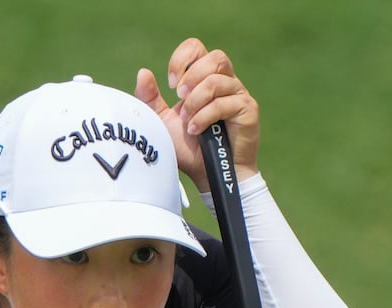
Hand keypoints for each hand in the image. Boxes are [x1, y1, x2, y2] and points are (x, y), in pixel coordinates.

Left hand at [134, 38, 259, 192]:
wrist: (207, 175)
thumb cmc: (188, 149)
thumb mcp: (162, 122)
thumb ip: (150, 99)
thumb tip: (143, 72)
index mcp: (204, 78)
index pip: (196, 48)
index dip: (182, 60)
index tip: (170, 85)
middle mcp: (225, 81)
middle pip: (215, 57)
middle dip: (192, 76)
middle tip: (179, 98)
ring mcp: (238, 94)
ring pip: (217, 80)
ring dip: (196, 100)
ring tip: (187, 121)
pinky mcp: (248, 110)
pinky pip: (225, 103)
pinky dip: (205, 116)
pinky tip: (195, 130)